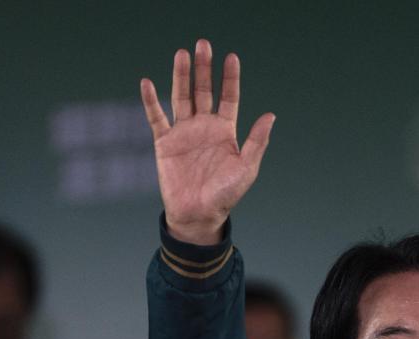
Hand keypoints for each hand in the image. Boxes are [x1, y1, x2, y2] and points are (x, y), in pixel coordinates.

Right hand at [140, 39, 274, 244]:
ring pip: (181, 97)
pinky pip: (156, 117)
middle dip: (204, 68)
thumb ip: (256, 141)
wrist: (198, 214)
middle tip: (203, 44)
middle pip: (203, 91)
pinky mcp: (164, 143)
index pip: (229, 97)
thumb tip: (271, 115)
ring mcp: (184, 133)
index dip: (230, 78)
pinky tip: (147, 82)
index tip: (231, 57)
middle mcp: (204, 127)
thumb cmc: (225, 194)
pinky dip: (150, 100)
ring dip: (181, 76)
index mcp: (225, 131)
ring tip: (182, 54)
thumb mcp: (247, 168)